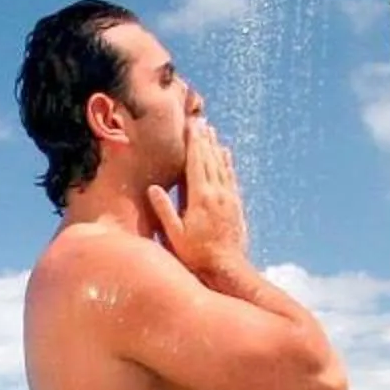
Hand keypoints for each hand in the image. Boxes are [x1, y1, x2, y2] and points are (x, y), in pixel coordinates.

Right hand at [146, 121, 250, 283]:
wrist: (227, 268)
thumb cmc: (196, 255)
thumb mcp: (174, 235)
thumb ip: (164, 210)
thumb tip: (153, 188)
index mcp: (201, 197)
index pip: (196, 163)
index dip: (193, 142)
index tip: (191, 125)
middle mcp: (217, 193)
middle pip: (210, 159)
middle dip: (204, 139)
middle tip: (200, 120)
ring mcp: (229, 198)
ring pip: (222, 165)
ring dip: (215, 146)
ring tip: (211, 130)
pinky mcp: (236, 205)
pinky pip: (231, 177)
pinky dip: (227, 162)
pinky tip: (225, 154)